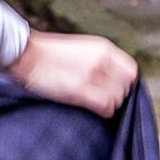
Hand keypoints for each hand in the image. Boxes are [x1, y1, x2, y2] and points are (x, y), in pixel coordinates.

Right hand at [9, 29, 137, 117]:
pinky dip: (104, 111)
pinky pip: (106, 106)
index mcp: (103, 48)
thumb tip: (114, 78)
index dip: (125, 82)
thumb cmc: (50, 54)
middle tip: (102, 96)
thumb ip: (100, 59)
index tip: (114, 87)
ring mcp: (91, 74)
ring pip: (118, 98)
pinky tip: (93, 109)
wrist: (27, 55)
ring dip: (110, 103)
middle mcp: (101, 60)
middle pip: (126, 86)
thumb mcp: (82, 49)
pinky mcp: (80, 89)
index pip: (132, 70)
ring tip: (94, 102)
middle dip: (117, 94)